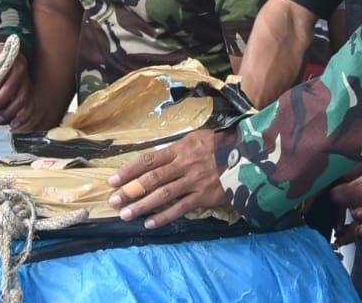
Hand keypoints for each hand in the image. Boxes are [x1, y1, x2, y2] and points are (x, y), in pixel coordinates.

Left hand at [0, 47, 32, 125]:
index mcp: (10, 64)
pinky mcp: (30, 93)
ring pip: (23, 100)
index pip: (0, 79)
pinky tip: (13, 124)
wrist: (11, 59)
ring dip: (9, 112)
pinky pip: (30, 106)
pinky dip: (23, 117)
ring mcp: (27, 84)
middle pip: (12, 90)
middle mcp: (21, 73)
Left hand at [108, 130, 233, 227]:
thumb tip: (156, 160)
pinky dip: (164, 217)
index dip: (129, 171)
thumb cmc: (221, 145)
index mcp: (180, 148)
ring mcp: (194, 181)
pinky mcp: (204, 195)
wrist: (249, 155)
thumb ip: (178, 148)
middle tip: (114, 201)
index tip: (112, 181)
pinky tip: (150, 224)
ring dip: (142, 205)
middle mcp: (184, 164)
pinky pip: (181, 208)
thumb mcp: (198, 138)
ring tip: (126, 214)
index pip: (148, 160)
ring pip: (163, 195)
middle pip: (151, 179)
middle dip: (130, 190)